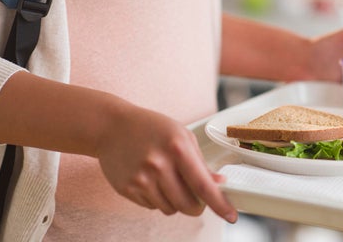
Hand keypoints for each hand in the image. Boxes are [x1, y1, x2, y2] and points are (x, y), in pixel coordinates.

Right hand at [95, 105, 237, 222]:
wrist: (111, 127)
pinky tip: (151, 179)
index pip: (203, 184)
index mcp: (177, 148)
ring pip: (170, 209)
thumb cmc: (151, 128)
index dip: (219, 203)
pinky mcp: (127, 189)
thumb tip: (218, 184)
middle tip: (196, 197)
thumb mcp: (181, 136)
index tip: (231, 216)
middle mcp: (158, 164)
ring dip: (175, 201)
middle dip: (197, 206)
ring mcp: (141, 178)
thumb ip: (200, 162)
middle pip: (188, 204)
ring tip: (167, 180)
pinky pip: (152, 207)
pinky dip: (157, 199)